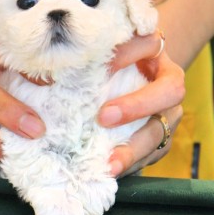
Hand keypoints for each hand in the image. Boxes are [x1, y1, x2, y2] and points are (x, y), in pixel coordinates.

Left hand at [99, 31, 184, 177]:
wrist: (131, 71)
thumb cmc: (107, 55)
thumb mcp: (102, 48)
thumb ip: (88, 53)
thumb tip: (43, 69)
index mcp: (154, 50)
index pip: (150, 44)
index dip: (126, 55)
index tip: (99, 67)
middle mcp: (168, 78)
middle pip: (170, 90)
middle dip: (137, 106)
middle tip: (103, 117)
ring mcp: (169, 110)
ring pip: (162, 130)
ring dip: (134, 149)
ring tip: (110, 164)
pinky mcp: (162, 137)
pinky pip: (152, 153)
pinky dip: (130, 163)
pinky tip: (107, 170)